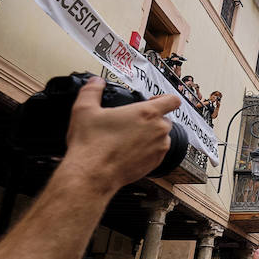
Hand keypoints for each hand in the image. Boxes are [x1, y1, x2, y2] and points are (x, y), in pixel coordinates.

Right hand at [60, 78, 179, 193]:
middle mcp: (158, 130)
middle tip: (131, 122)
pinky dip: (147, 150)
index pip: (173, 99)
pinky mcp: (156, 163)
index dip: (165, 98)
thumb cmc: (92, 146)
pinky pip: (157, 152)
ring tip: (128, 138)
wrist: (93, 175)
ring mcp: (159, 148)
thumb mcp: (84, 110)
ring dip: (149, 135)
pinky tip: (129, 150)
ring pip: (161, 136)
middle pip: (164, 118)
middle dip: (150, 118)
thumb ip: (92, 91)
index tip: (154, 100)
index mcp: (147, 113)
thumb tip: (95, 83)